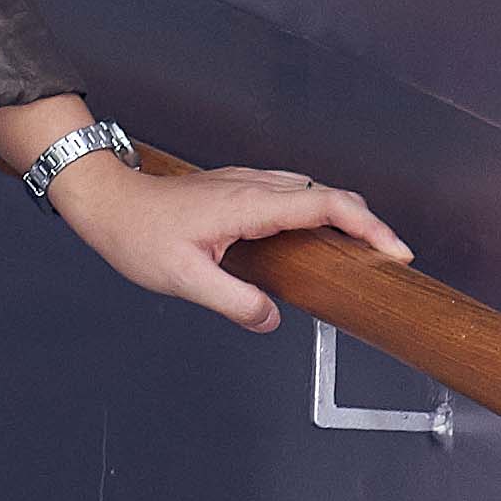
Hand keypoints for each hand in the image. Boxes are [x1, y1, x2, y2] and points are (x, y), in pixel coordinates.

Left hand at [52, 147, 410, 330]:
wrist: (105, 201)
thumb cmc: (136, 234)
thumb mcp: (183, 278)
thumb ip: (233, 301)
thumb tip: (270, 318)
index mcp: (249, 204)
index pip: (327, 206)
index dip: (369, 227)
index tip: (394, 253)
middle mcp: (254, 185)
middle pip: (329, 195)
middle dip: (367, 224)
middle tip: (388, 259)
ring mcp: (246, 182)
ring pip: (311, 192)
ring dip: (343, 217)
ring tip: (362, 252)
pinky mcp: (237, 187)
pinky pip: (291, 194)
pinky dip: (316, 212)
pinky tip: (315, 237)